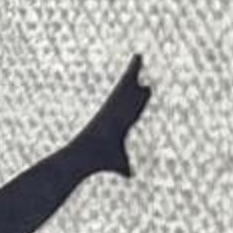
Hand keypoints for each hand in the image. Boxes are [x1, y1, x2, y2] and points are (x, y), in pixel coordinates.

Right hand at [96, 54, 151, 176]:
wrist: (87, 154)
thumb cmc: (101, 161)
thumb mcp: (120, 165)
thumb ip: (125, 168)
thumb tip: (130, 176)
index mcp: (120, 124)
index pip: (133, 111)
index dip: (140, 101)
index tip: (146, 91)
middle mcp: (117, 111)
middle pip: (130, 95)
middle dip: (136, 83)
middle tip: (141, 67)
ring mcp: (115, 104)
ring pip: (126, 85)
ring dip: (133, 70)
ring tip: (139, 56)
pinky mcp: (114, 99)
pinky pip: (125, 81)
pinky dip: (132, 69)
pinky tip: (138, 58)